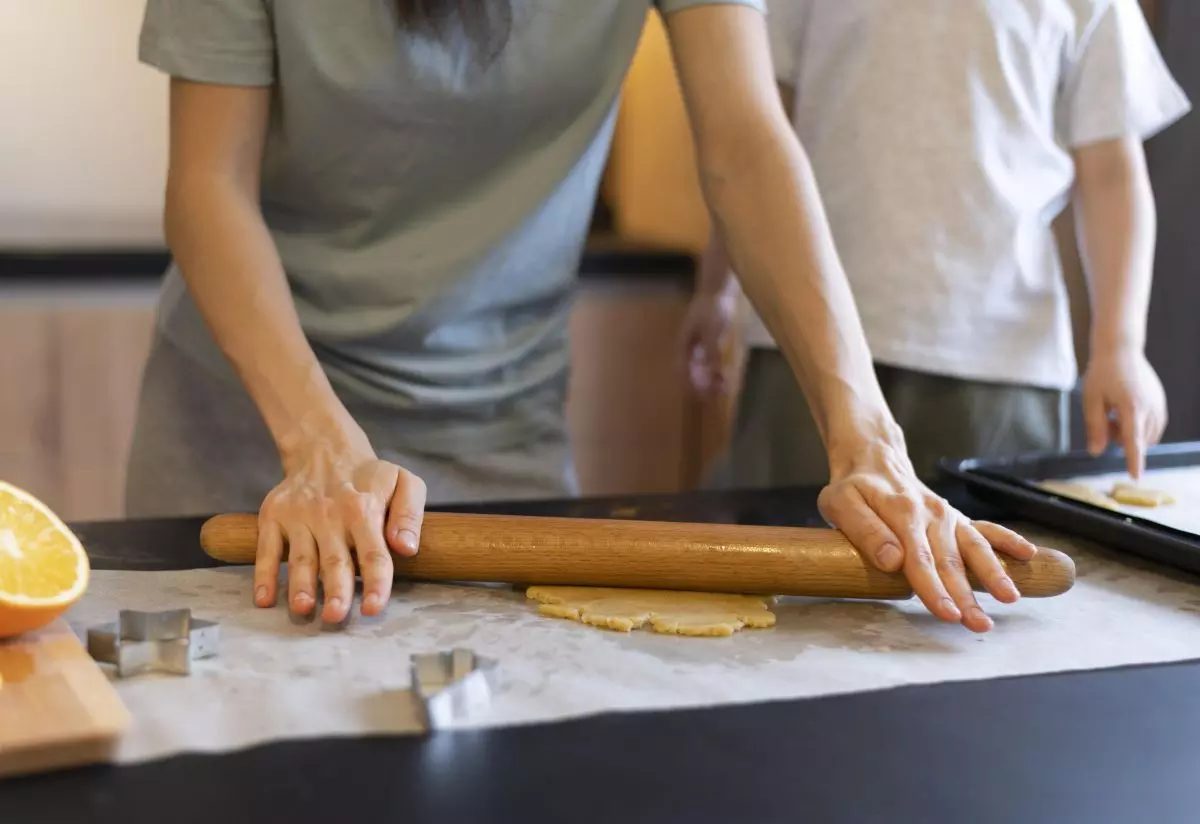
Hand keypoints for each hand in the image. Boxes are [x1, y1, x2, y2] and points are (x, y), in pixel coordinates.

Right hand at [252, 425, 426, 623]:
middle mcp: (330, 515)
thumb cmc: (370, 478)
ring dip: (300, 585)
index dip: (375, 583)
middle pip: (334, 560)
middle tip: (337, 616)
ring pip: (300, 557)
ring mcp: (299, 517)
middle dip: (336, 590)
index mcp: (364, 510)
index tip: (374, 608)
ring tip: (303, 609)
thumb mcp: (404, 483)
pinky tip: (264, 599)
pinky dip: (263, 574)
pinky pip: (266, 548)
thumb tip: (407, 548)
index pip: (373, 553)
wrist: (325, 448)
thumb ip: (409, 515)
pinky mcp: (274, 516)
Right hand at [681, 287, 737, 397]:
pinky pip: (710, 362)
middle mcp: (688, 348)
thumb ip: (712, 353)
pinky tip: (726, 374)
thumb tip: (714, 373)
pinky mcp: (708, 342)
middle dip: (703, 386)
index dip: (691, 387)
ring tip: (723, 387)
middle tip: (717, 395)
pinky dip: (716, 371)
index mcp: (684, 346)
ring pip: (701, 369)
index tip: (704, 396)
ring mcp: (698, 345)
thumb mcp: (712, 331)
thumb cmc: (712, 308)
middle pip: (691, 373)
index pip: (683, 373)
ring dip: (710, 380)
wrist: (718, 289)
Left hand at [818, 437, 1037, 632]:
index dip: (933, 590)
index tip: (948, 614)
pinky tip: (1027, 555)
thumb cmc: (853, 487)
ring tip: (1011, 599)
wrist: (873, 458)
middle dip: (967, 596)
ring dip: (994, 574)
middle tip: (980, 625)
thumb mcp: (841, 504)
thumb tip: (892, 561)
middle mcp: (931, 515)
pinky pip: (985, 528)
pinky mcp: (956, 518)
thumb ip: (865, 531)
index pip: (919, 560)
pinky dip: (1007, 540)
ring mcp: (947, 516)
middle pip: (951, 561)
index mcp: (902, 513)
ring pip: (974, 547)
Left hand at [1082, 347, 1166, 477]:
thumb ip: (1094, 427)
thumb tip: (1096, 451)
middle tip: (1106, 418)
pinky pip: (1152, 426)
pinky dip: (1138, 425)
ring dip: (1130, 433)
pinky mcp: (1161, 402)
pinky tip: (1125, 409)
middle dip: (1120, 438)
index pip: (1134, 442)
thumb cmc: (1102, 374)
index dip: (1134, 461)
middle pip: (1137, 440)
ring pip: (1146, 436)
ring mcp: (1159, 405)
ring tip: (1115, 412)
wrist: (1121, 350)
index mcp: (1131, 408)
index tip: (1136, 477)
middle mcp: (1150, 408)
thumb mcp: (1091, 400)